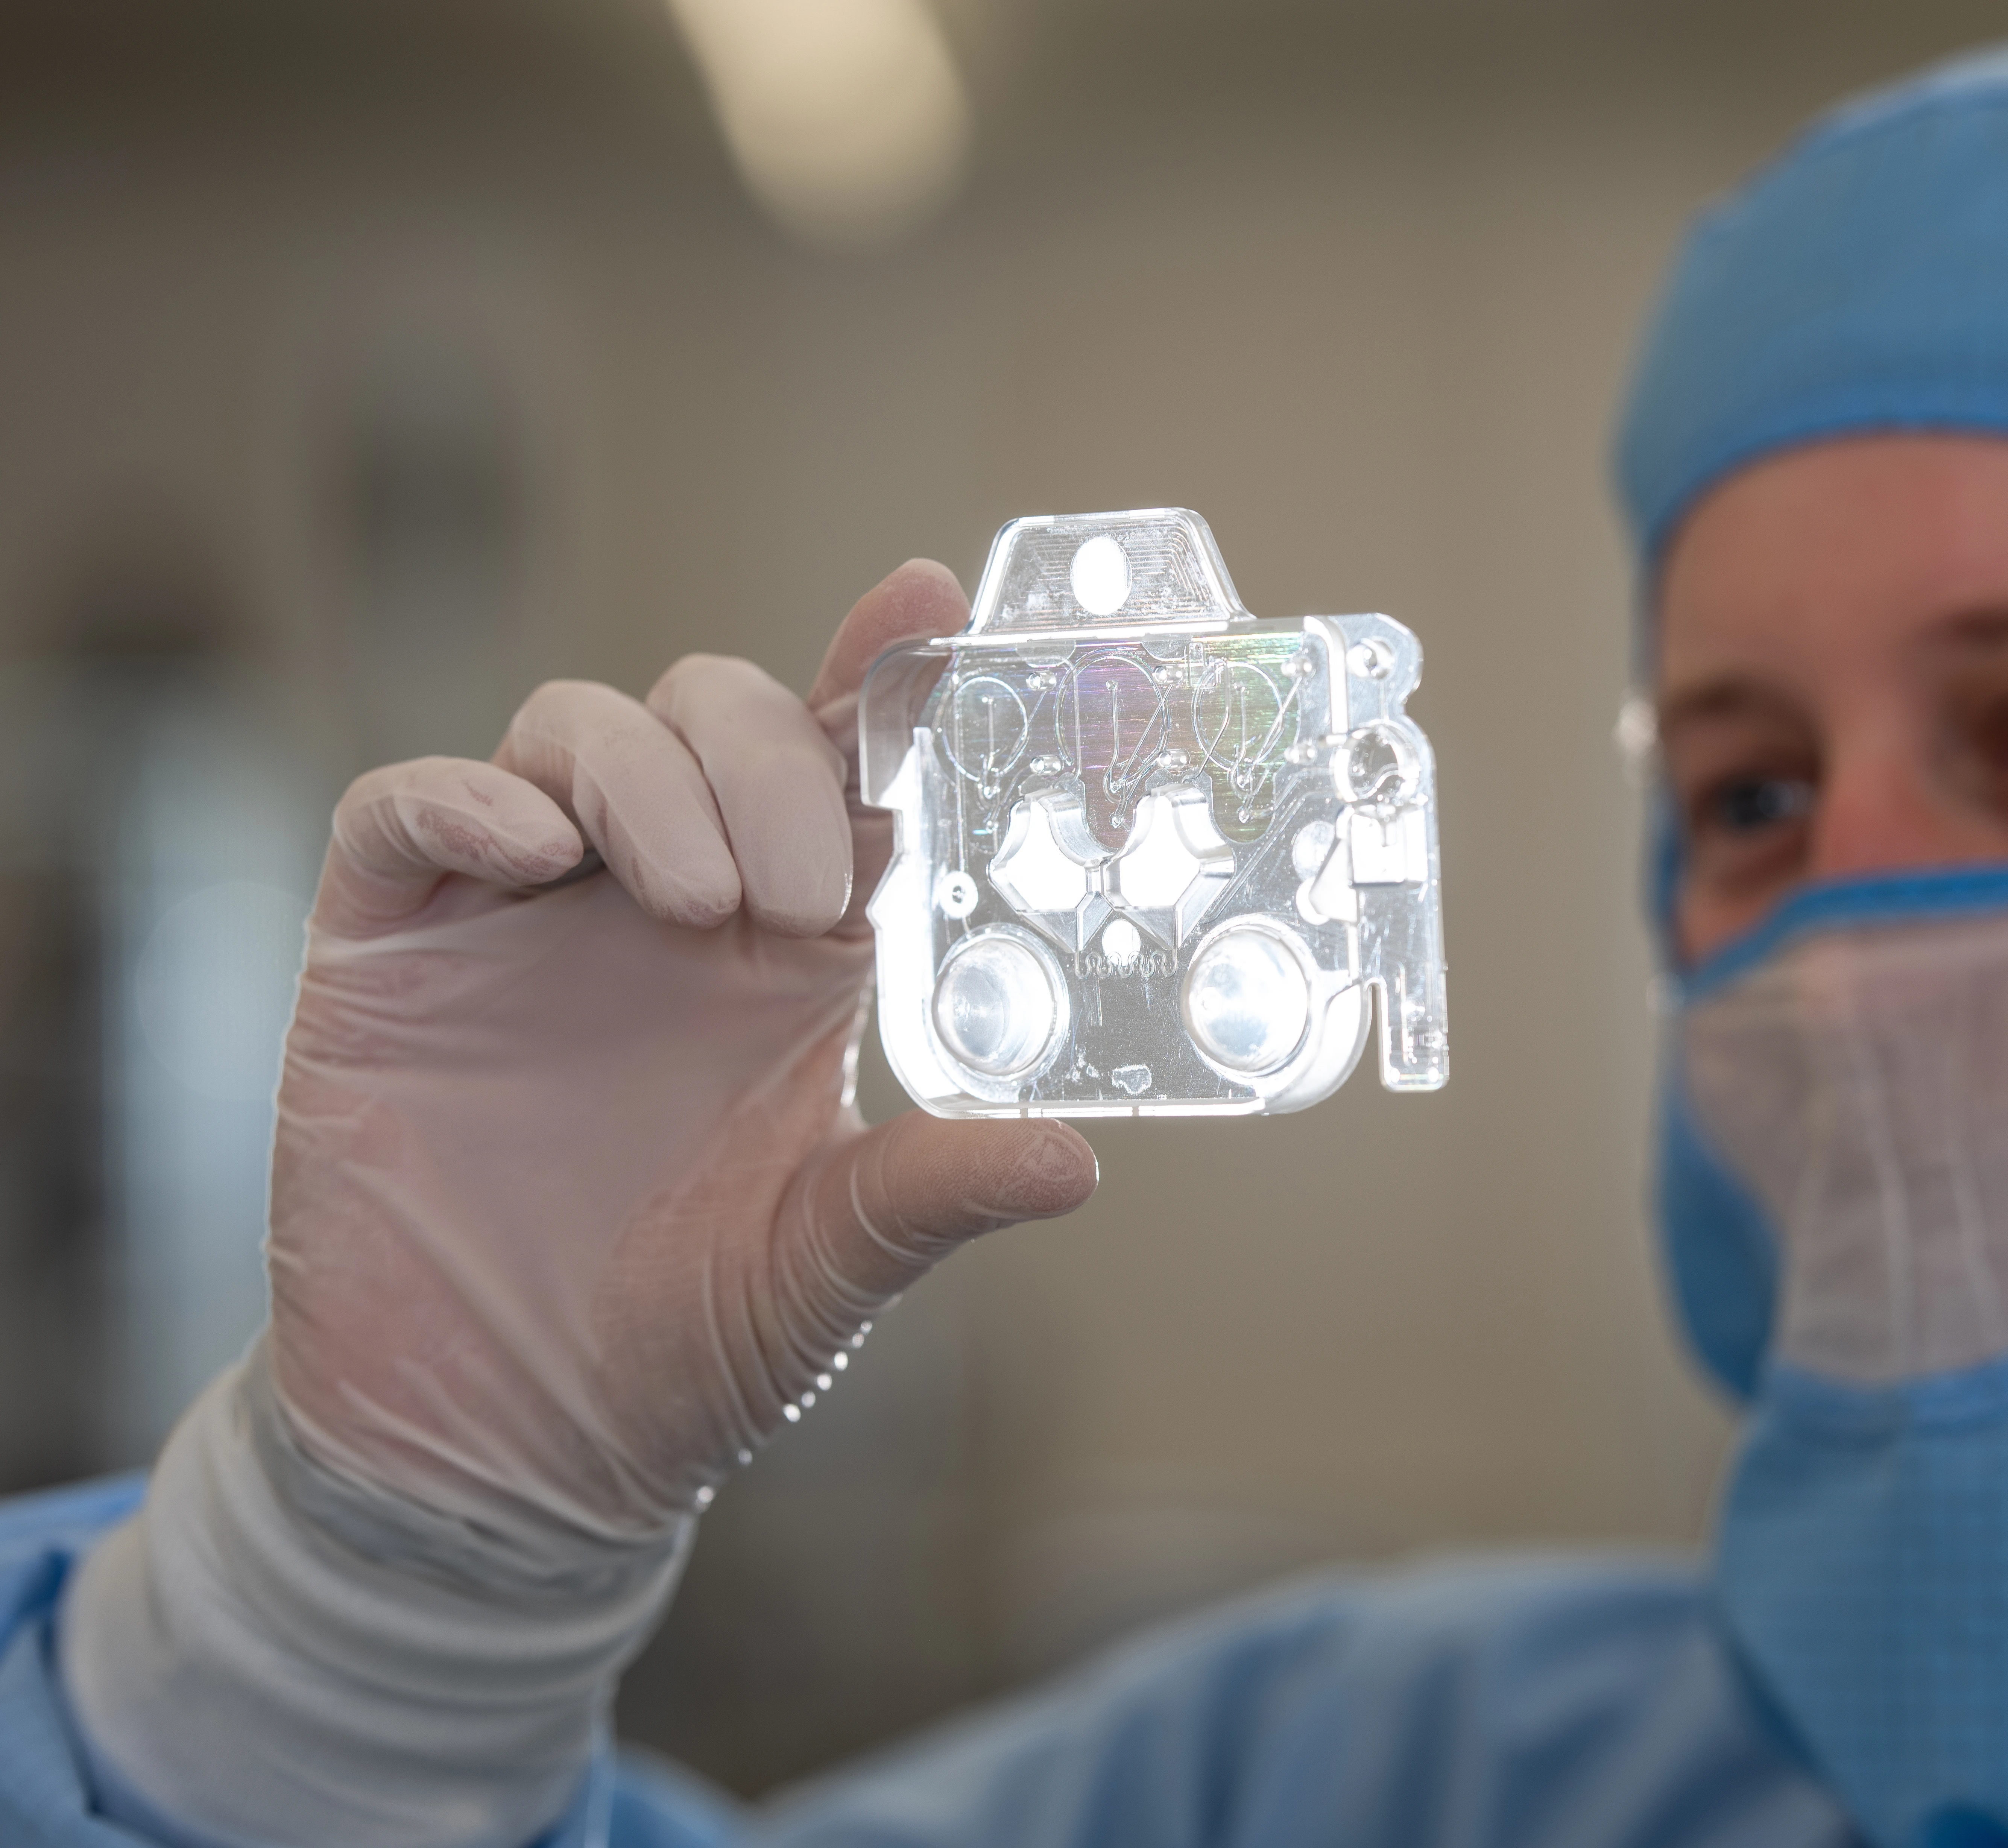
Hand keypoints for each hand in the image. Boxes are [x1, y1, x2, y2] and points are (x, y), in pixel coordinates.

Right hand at [264, 561, 1097, 1558]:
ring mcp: (520, 913)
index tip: (933, 608)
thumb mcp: (824, 1270)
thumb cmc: (677, 1352)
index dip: (883, 677)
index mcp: (783, 952)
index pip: (841, 772)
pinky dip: (466, 799)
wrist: (499, 1450)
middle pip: (715, 710)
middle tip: (789, 891)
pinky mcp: (391, 947)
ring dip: (645, 778)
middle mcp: (659, 902)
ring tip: (691, 902)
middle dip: (764, 755)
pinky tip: (529, 854)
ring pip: (577, 726)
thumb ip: (933, 1192)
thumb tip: (1081, 1160)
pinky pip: (410, 808)